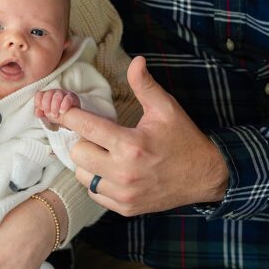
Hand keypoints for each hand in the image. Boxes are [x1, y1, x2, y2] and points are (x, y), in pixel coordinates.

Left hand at [34, 88, 79, 125]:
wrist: (72, 118)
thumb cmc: (57, 114)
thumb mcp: (47, 115)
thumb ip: (41, 113)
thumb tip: (37, 112)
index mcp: (47, 95)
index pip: (39, 94)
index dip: (38, 101)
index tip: (40, 108)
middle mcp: (55, 92)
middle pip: (48, 94)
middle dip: (47, 105)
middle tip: (48, 114)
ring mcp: (64, 93)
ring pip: (57, 95)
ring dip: (55, 106)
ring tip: (55, 114)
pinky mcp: (72, 97)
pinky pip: (68, 98)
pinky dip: (64, 105)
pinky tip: (62, 111)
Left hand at [56, 56, 228, 215]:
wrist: (205, 176)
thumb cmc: (183, 139)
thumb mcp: (166, 108)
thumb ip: (145, 85)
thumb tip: (136, 60)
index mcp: (131, 144)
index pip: (85, 127)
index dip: (69, 116)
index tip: (63, 111)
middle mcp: (123, 172)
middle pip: (77, 152)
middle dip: (84, 140)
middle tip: (100, 136)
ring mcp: (124, 193)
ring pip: (82, 175)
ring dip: (89, 163)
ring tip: (106, 154)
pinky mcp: (125, 207)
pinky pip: (95, 192)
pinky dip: (98, 181)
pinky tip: (113, 171)